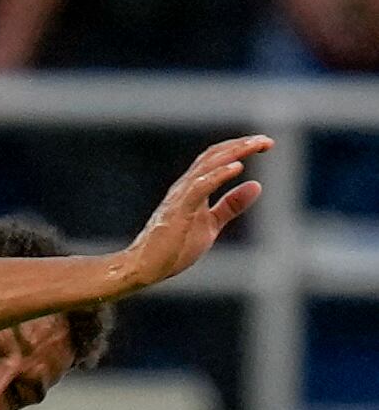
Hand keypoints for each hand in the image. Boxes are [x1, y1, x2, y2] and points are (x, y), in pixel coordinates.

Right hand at [121, 134, 272, 290]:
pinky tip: (236, 167)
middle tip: (266, 141)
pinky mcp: (178, 211)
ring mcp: (180, 197)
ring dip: (233, 153)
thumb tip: (257, 185)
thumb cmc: (172, 248)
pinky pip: (199, 187)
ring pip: (208, 166)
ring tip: (255, 145)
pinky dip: (218, 175)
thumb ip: (231, 205)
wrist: (143, 268)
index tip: (264, 144)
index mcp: (192, 188)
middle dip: (241, 145)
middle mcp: (185, 187)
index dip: (239, 147)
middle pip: (214, 155)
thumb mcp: (210, 224)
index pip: (216, 158)